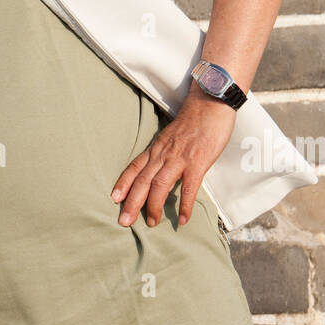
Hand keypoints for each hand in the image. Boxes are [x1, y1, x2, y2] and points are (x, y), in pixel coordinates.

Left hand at [111, 87, 236, 228]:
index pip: (134, 167)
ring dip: (153, 206)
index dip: (123, 184)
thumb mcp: (172, 136)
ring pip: (159, 185)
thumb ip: (166, 152)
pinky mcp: (197, 162)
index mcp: (156, 147)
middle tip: (123, 222)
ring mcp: (179, 158)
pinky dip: (184, 205)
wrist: (210, 101)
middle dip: (131, 203)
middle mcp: (163, 153)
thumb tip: (163, 169)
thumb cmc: (194, 119)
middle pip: (142, 181)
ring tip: (151, 223)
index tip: (114, 199)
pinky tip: (182, 219)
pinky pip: (188, 187)